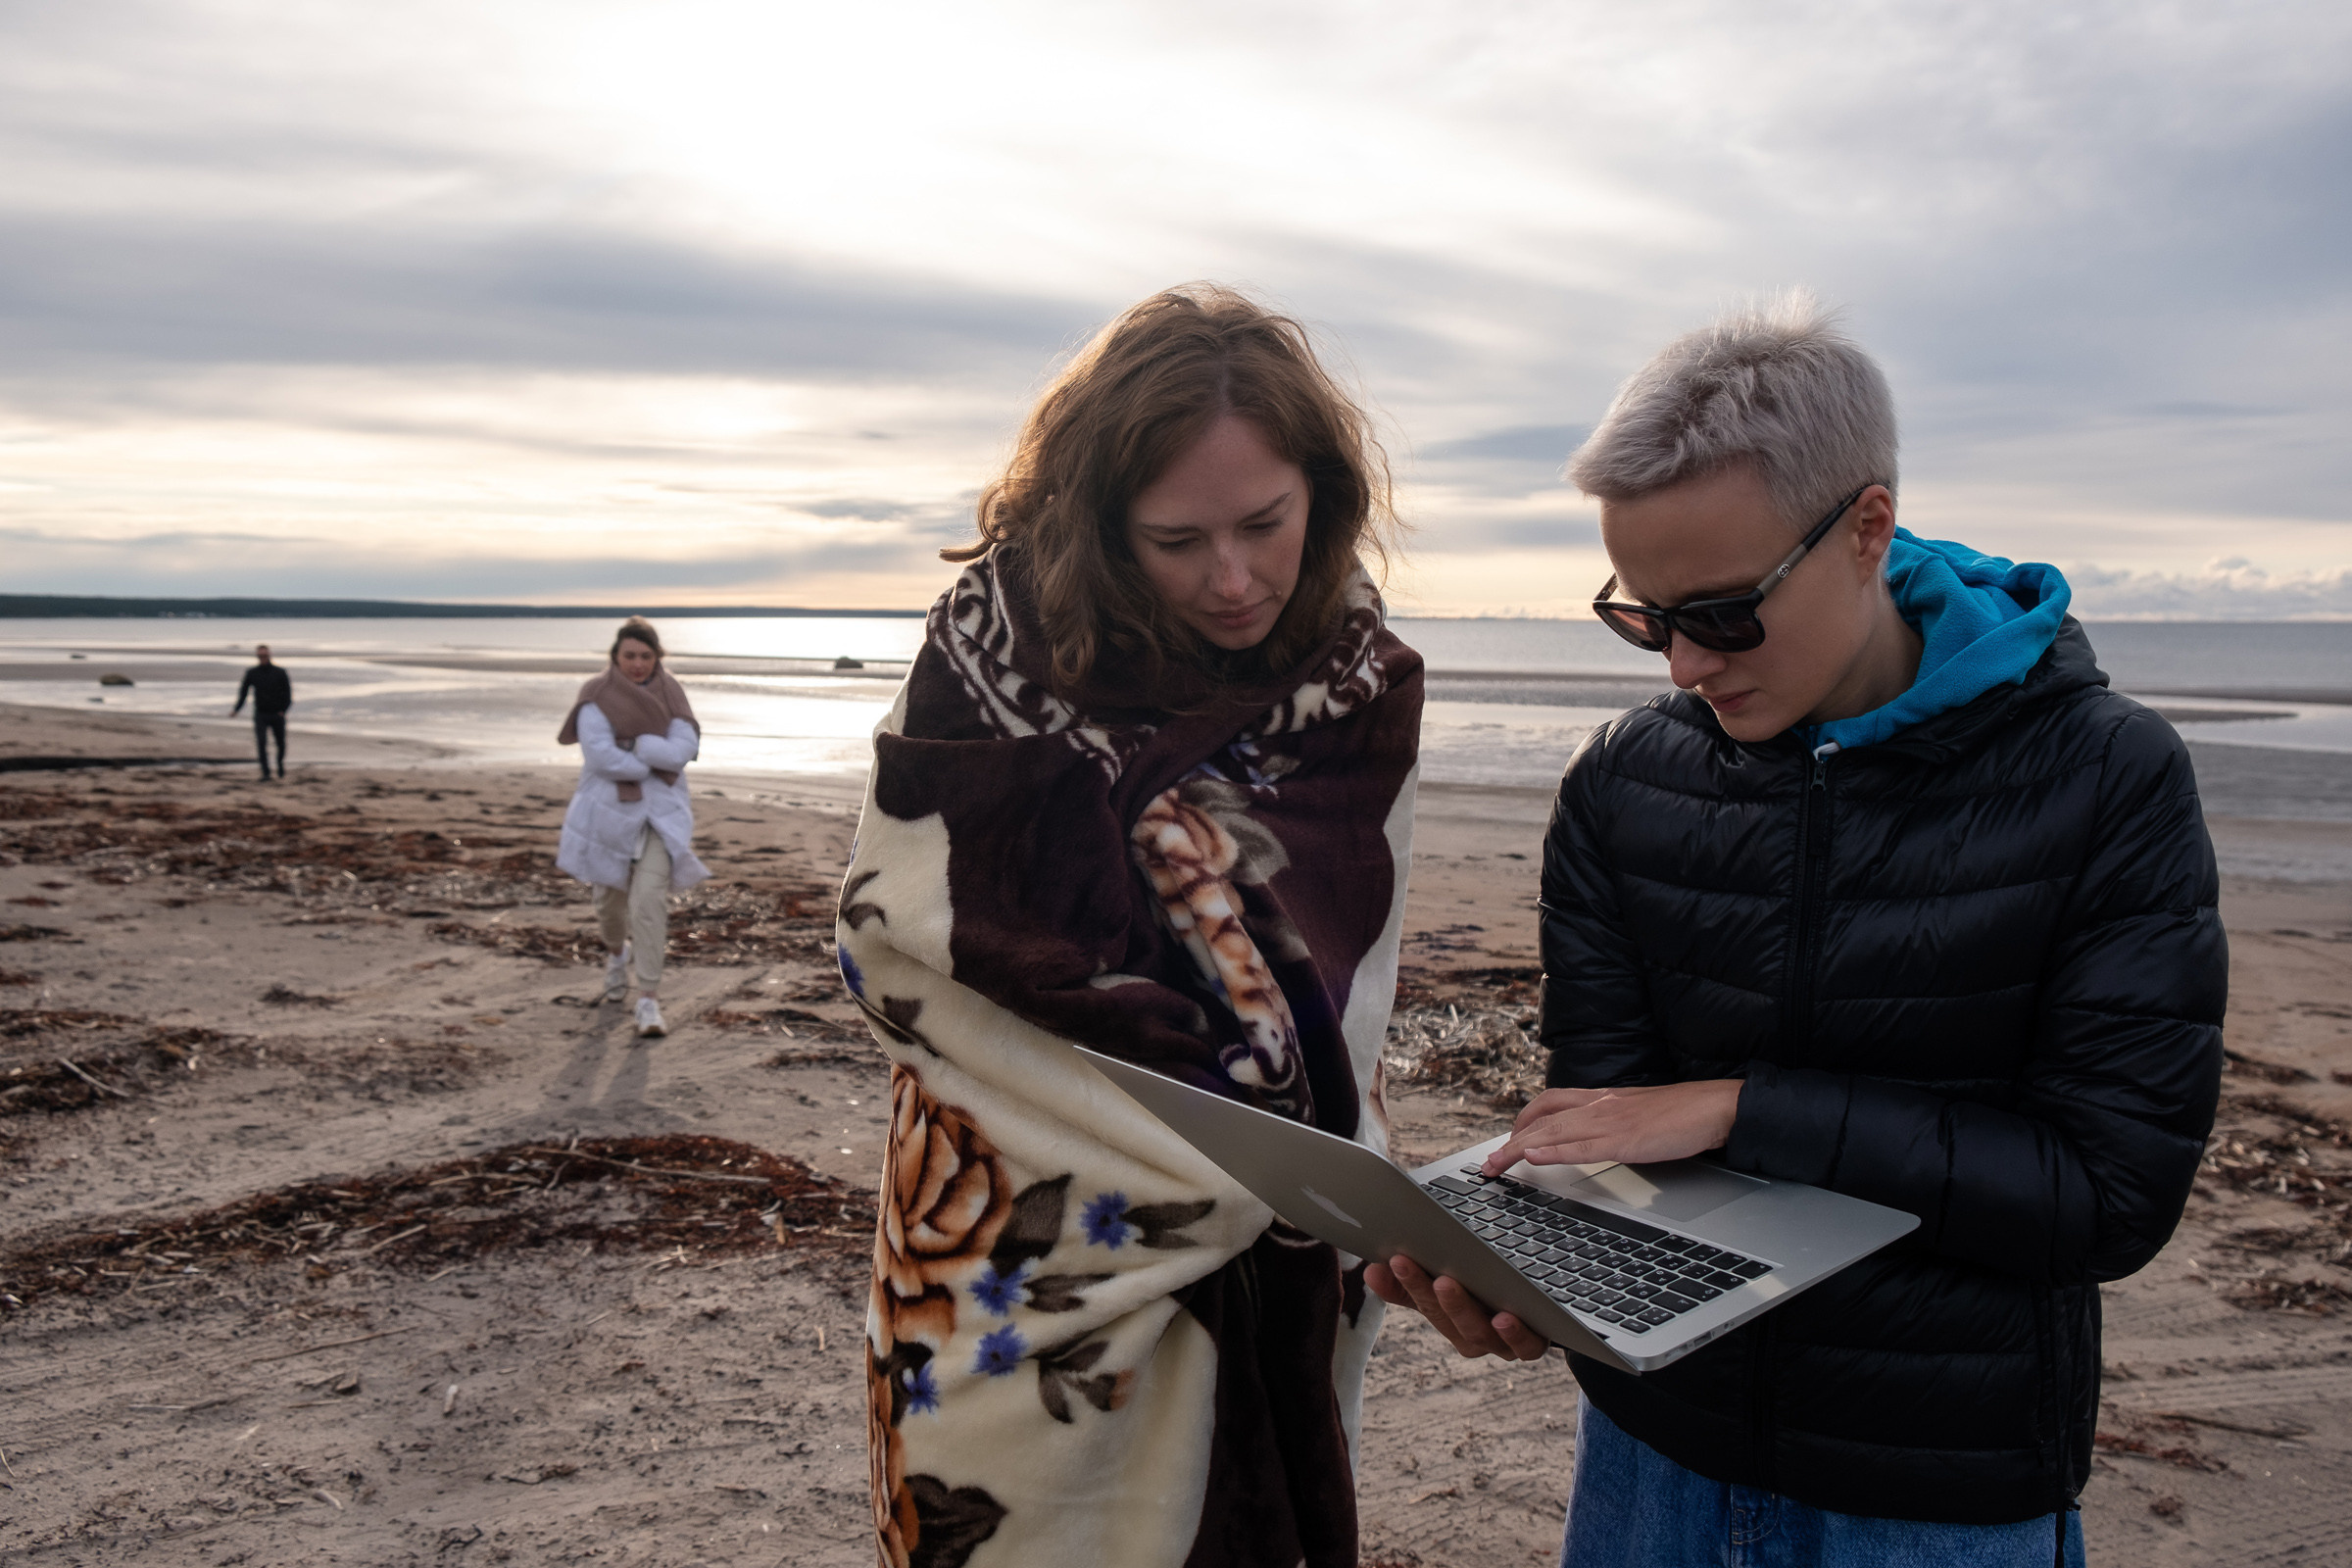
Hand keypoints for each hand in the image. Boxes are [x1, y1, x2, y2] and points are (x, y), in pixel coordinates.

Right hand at [1364, 1256, 1549, 1361]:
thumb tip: (1371, 1271)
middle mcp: (1473, 1336)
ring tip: (1447, 1285)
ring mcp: (1503, 1343)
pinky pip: (1523, 1347)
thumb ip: (1410, 1286)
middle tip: (1408, 1262)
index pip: (1423, 1303)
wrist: (1546, 1314)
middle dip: (1424, 1291)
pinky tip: (1505, 1317)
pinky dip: (1513, 1335)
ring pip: (1479, 1334)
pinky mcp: (1534, 1344)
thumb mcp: (1448, 1287)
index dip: (1405, 1282)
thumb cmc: (1487, 1297)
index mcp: (1450, 1321)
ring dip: (1461, 1310)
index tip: (1390, 1259)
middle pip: (1446, 1318)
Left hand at [1483, 1080, 1741, 1174]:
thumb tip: (1587, 1138)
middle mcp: (1599, 1104)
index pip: (1548, 1103)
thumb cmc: (1680, 1114)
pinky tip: (1534, 1158)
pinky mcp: (1626, 1139)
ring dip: (1518, 1149)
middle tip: (1488, 1165)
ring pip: (1553, 1131)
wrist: (1714, 1107)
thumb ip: (1608, 1122)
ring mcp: (1611, 1120)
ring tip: (1495, 1166)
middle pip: (1541, 1119)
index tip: (1504, 1142)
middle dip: (1510, 1143)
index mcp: (1601, 1098)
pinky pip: (1582, 1145)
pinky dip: (1554, 1150)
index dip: (1521, 1122)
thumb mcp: (1635, 1115)